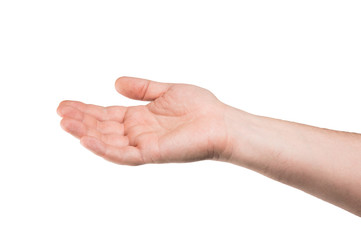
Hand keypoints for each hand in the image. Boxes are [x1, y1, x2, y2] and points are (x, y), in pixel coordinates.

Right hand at [57, 76, 228, 164]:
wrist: (221, 121)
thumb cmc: (199, 107)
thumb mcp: (165, 90)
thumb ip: (141, 88)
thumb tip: (115, 83)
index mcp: (140, 118)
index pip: (107, 115)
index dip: (86, 110)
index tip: (66, 103)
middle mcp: (138, 132)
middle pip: (103, 128)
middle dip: (81, 120)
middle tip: (60, 112)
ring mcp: (144, 144)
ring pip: (108, 141)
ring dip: (86, 133)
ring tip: (65, 123)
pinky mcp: (152, 153)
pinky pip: (124, 155)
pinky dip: (104, 149)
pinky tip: (86, 140)